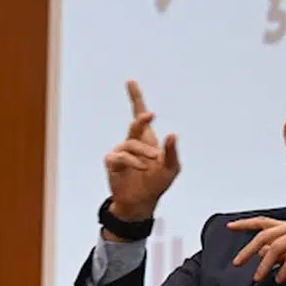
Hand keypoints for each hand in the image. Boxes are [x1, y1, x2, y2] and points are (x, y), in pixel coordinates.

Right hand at [103, 80, 180, 220]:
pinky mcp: (112, 163)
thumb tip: (173, 134)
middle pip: (135, 124)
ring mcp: (121, 152)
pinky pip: (121, 156)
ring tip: (152, 162)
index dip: (135, 98)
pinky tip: (141, 168)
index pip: (139, 115)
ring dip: (144, 152)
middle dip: (142, 119)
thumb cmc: (156, 184)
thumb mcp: (171, 168)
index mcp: (146, 139)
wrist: (140, 203)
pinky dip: (133, 161)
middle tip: (151, 114)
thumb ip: (172, 152)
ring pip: (131, 143)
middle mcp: (132, 142)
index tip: (130, 82)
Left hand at [227, 217, 285, 282]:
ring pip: (276, 246)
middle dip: (248, 250)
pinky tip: (280, 279)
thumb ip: (277, 254)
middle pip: (264, 235)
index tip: (229, 226)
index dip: (245, 224)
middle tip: (238, 262)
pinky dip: (283, 269)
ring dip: (264, 265)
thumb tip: (260, 254)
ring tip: (258, 277)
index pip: (263, 223)